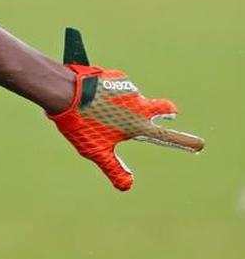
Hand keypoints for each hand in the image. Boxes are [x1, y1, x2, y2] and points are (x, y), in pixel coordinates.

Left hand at [48, 28, 204, 190]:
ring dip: (122, 104)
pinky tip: (93, 97)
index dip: (183, 141)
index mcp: (137, 123)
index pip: (166, 136)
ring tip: (98, 110)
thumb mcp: (96, 152)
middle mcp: (138, 104)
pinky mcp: (115, 76)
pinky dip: (110, 92)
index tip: (199, 144)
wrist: (64, 92)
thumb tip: (128, 186)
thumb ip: (114, 168)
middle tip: (167, 112)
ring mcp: (128, 88)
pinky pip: (116, 87)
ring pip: (131, 98)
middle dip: (165, 110)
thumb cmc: (80, 124)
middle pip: (161, 107)